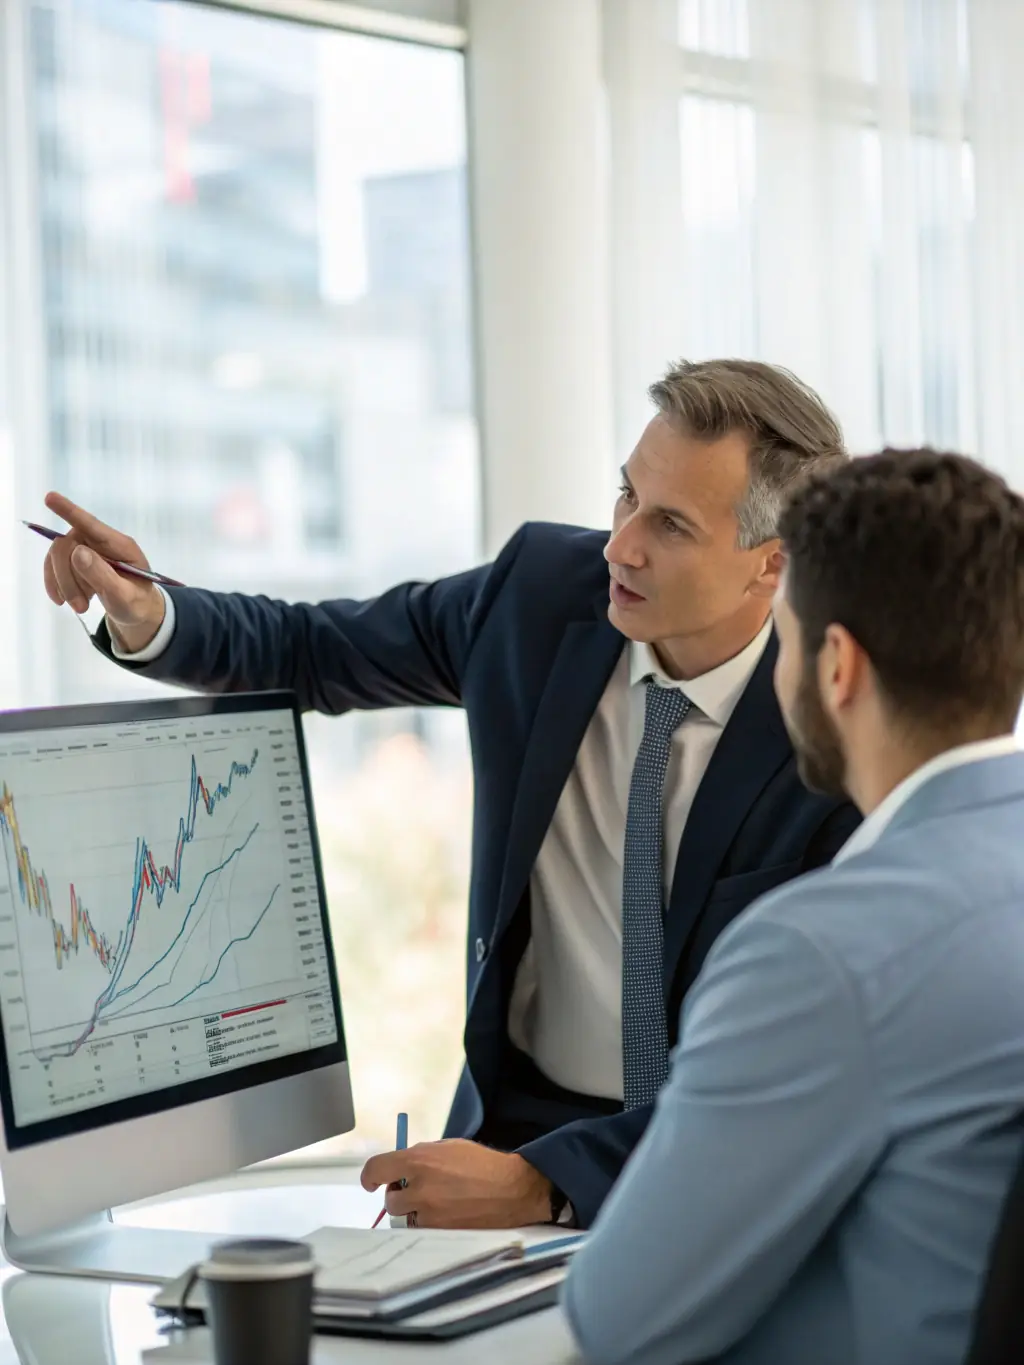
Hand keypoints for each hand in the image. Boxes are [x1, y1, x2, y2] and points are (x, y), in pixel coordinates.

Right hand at [41, 492, 165, 652]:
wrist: (137, 612)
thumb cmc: (137, 603)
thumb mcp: (125, 596)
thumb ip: (103, 575)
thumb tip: (77, 552)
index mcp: (120, 545)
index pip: (91, 524)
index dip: (69, 511)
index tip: (49, 497)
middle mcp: (101, 542)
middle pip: (67, 546)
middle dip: (67, 578)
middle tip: (80, 607)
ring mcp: (88, 549)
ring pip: (58, 557)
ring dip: (64, 585)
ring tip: (81, 607)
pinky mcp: (76, 560)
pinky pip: (54, 566)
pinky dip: (57, 585)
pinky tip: (66, 601)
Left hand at [360, 1139, 552, 1228]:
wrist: (512, 1189)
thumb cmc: (483, 1165)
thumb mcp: (450, 1147)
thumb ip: (423, 1155)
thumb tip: (403, 1167)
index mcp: (420, 1160)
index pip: (377, 1169)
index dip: (370, 1176)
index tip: (371, 1182)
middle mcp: (420, 1187)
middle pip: (389, 1199)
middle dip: (399, 1195)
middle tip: (416, 1191)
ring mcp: (429, 1213)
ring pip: (404, 1218)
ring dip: (412, 1211)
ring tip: (436, 1204)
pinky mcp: (439, 1232)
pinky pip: (421, 1231)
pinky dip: (427, 1225)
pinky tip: (446, 1215)